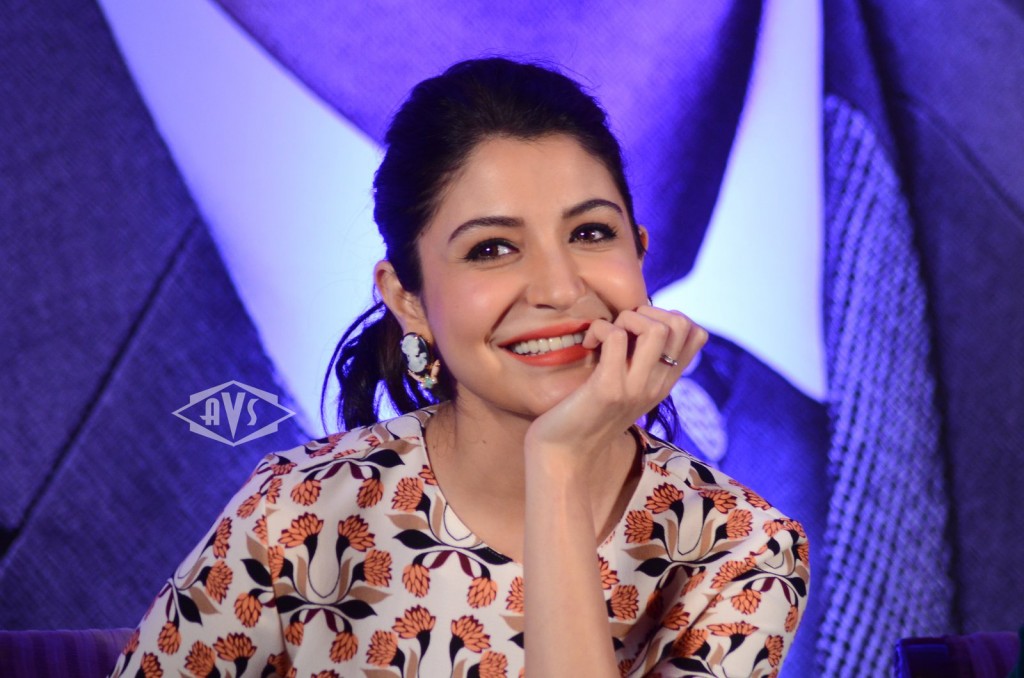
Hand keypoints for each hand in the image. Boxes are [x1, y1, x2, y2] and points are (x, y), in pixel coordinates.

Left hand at [525, 304, 706, 474]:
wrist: (565, 454)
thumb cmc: (588, 413)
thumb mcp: (626, 387)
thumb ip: (642, 362)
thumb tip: (642, 320)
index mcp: (664, 383)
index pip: (697, 335)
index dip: (668, 316)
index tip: (638, 328)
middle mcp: (657, 386)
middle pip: (680, 325)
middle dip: (648, 312)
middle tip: (621, 328)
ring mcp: (636, 388)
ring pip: (656, 329)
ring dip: (626, 319)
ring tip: (606, 334)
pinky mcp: (608, 388)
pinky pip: (616, 337)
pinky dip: (599, 329)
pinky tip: (588, 345)